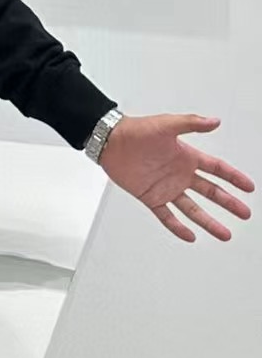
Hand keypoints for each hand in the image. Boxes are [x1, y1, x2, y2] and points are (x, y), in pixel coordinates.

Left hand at [99, 114, 254, 241]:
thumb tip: (215, 121)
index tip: (249, 187)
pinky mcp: (151, 197)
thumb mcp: (167, 124)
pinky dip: (178, 227)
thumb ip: (192, 124)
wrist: (110, 142)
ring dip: (209, 221)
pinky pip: (167, 216)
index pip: (217, 169)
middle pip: (211, 192)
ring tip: (225, 233)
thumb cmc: (136, 130)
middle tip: (245, 213)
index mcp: (187, 157)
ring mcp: (167, 188)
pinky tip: (190, 236)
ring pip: (193, 209)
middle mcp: (180, 174)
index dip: (233, 177)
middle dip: (229, 203)